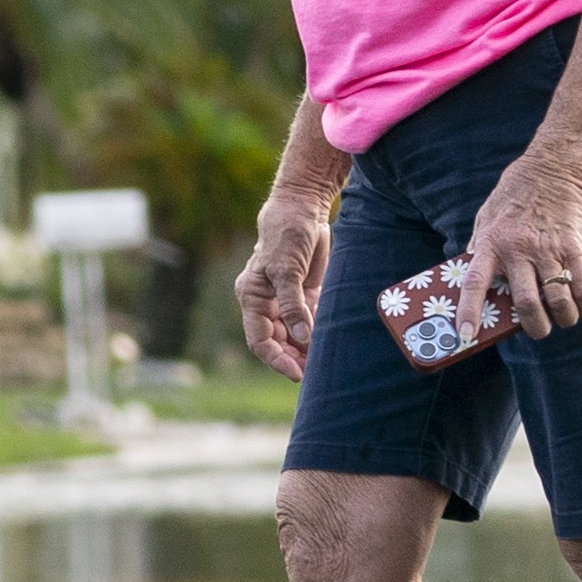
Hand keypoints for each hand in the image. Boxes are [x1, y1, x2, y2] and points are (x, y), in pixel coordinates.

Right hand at [237, 192, 336, 380]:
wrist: (302, 208)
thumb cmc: (287, 235)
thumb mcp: (287, 270)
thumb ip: (293, 305)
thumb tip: (301, 338)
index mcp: (252, 297)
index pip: (259, 339)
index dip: (276, 359)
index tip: (296, 372)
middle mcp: (266, 302)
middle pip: (277, 341)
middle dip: (293, 358)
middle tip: (314, 372)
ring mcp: (284, 299)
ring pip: (293, 334)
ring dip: (306, 349)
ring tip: (323, 362)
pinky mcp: (303, 294)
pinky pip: (307, 321)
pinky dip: (316, 333)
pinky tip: (328, 343)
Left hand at [463, 151, 581, 338]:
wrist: (553, 170)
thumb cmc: (513, 198)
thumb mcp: (485, 219)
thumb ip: (479, 249)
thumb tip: (468, 282)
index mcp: (490, 244)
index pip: (474, 283)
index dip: (469, 311)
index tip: (466, 334)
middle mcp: (518, 250)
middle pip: (526, 303)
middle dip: (534, 327)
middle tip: (537, 330)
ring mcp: (548, 250)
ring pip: (558, 300)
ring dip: (562, 318)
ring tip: (562, 319)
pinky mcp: (574, 247)